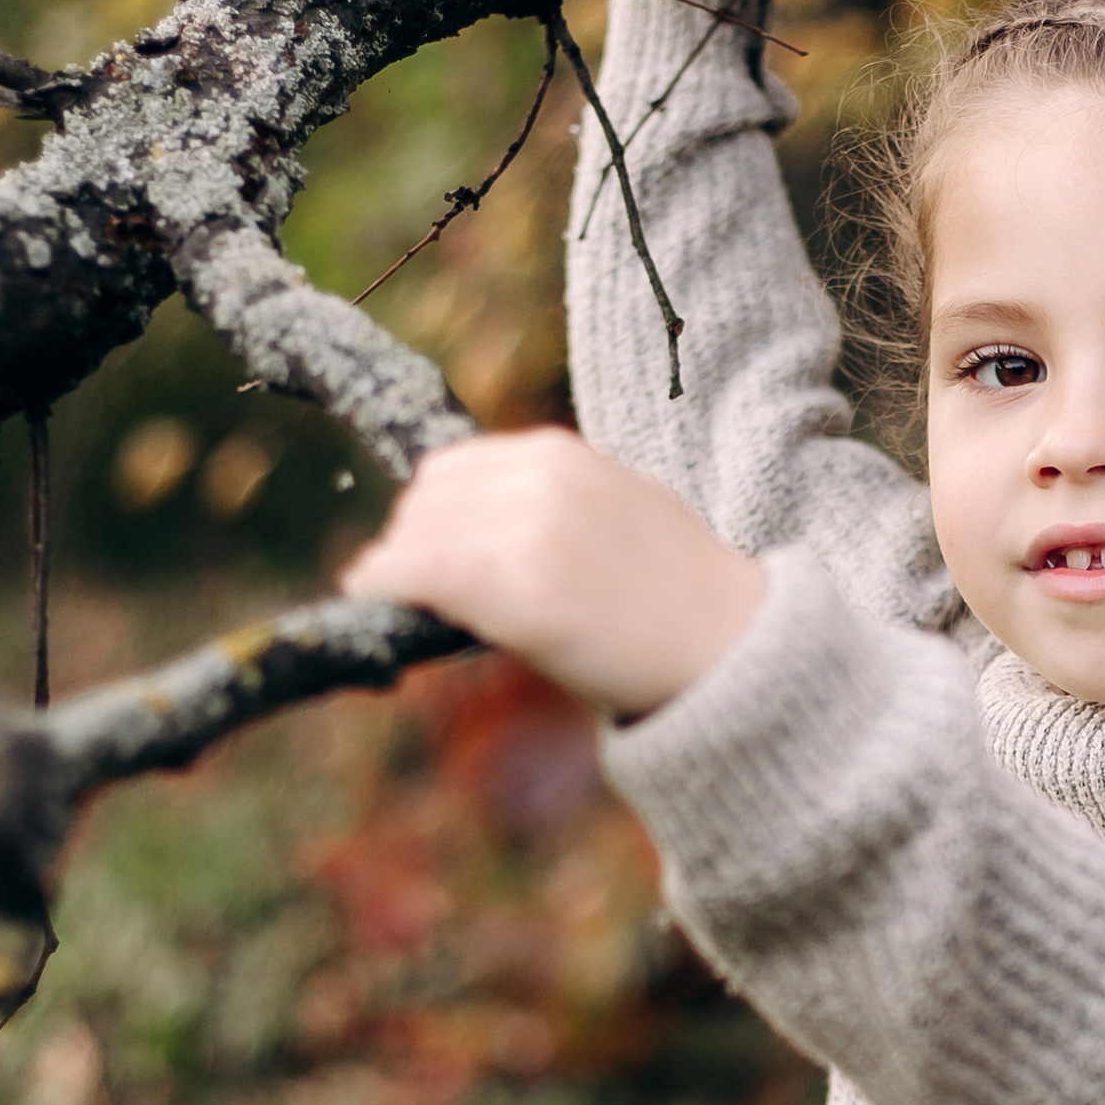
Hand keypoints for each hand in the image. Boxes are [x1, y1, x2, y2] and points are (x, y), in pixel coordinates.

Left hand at [340, 428, 766, 718]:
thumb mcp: (620, 513)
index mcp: (562, 454)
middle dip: (415, 542)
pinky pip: (415, 573)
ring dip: (404, 571)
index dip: (433, 517)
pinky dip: (381, 583)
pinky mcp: (516, 590)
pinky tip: (370, 597)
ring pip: (415, 537)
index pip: (453, 469)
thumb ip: (553, 504)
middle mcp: (538, 480)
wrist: (733, 649)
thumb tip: (478, 526)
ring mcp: (526, 532)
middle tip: (423, 590)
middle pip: (427, 499)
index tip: (433, 554)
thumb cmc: (682, 598)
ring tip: (422, 606)